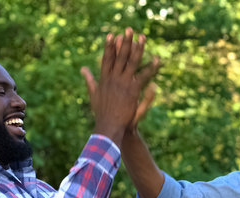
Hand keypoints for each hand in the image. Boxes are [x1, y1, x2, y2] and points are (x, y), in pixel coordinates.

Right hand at [81, 28, 159, 143]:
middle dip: (124, 42)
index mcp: (104, 79)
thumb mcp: (93, 94)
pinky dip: (151, 68)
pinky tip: (157, 59)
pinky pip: (144, 76)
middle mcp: (113, 78)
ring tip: (142, 37)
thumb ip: (89, 80)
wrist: (109, 126)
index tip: (111, 35)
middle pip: (120, 56)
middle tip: (129, 30)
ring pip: (132, 62)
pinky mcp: (133, 90)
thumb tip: (83, 69)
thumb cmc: (102, 113)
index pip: (106, 59)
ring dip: (138, 48)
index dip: (109, 47)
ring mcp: (123, 83)